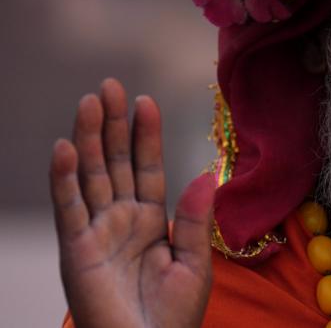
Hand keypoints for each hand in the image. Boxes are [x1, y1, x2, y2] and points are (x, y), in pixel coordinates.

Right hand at [50, 79, 214, 327]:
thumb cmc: (172, 315)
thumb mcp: (194, 263)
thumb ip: (195, 220)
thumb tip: (205, 175)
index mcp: (151, 220)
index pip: (147, 167)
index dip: (146, 135)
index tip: (146, 100)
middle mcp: (121, 219)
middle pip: (115, 162)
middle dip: (113, 125)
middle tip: (110, 86)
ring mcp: (97, 231)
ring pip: (92, 176)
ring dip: (90, 139)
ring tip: (90, 102)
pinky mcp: (77, 250)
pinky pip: (70, 208)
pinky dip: (65, 178)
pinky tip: (66, 148)